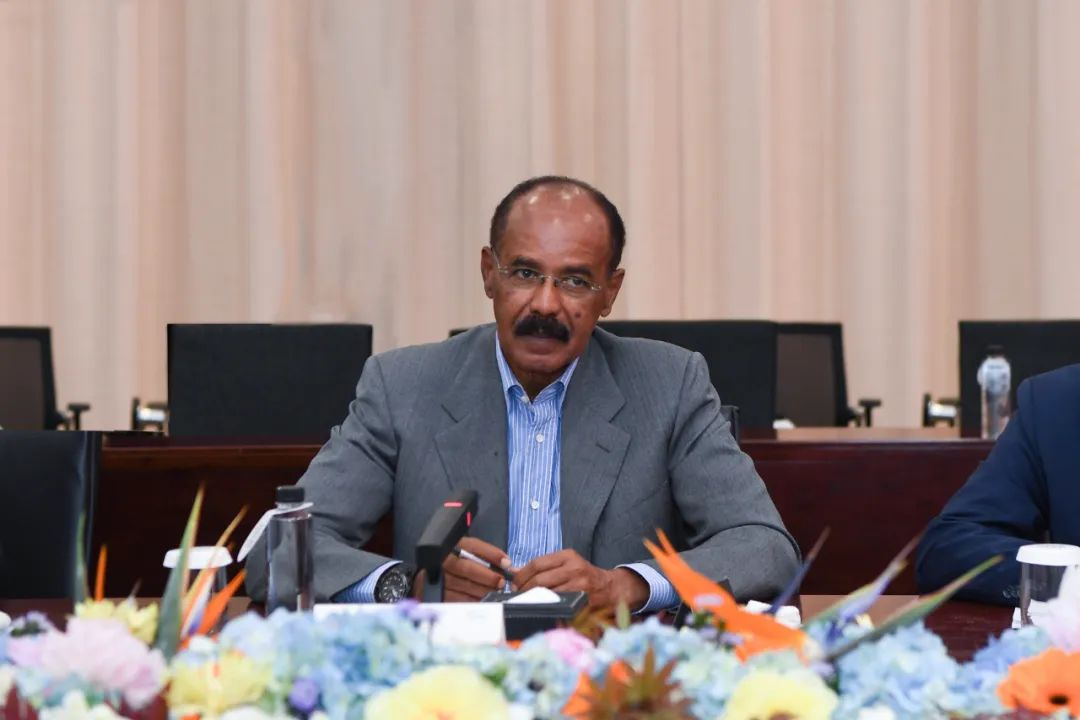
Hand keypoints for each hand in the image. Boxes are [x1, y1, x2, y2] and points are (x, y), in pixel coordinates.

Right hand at [441, 537, 511, 601]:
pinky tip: (482, 600)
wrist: (433, 576)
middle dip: (488, 576)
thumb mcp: (467, 553)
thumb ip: (485, 555)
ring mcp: (440, 577)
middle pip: (468, 567)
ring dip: (483, 590)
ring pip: (464, 585)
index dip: (492, 554)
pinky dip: (473, 600)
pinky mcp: (438, 593)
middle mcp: (444, 559)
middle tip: (500, 581)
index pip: (474, 546)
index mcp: (453, 545)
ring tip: (494, 592)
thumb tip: (506, 564)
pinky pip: (458, 599)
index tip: (506, 563)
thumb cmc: (456, 564)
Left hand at [513, 549, 648, 610]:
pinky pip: (558, 606)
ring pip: (547, 594)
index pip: (537, 563)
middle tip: (517, 596)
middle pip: (540, 579)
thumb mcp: (566, 565)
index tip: (513, 584)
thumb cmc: (584, 576)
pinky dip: (546, 609)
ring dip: (532, 601)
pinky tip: (540, 610)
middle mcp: (574, 568)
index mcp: (568, 556)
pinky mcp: (583, 601)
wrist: (612, 588)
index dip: (521, 575)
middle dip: (524, 590)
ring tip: (525, 603)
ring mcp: (580, 585)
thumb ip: (543, 567)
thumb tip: (513, 572)